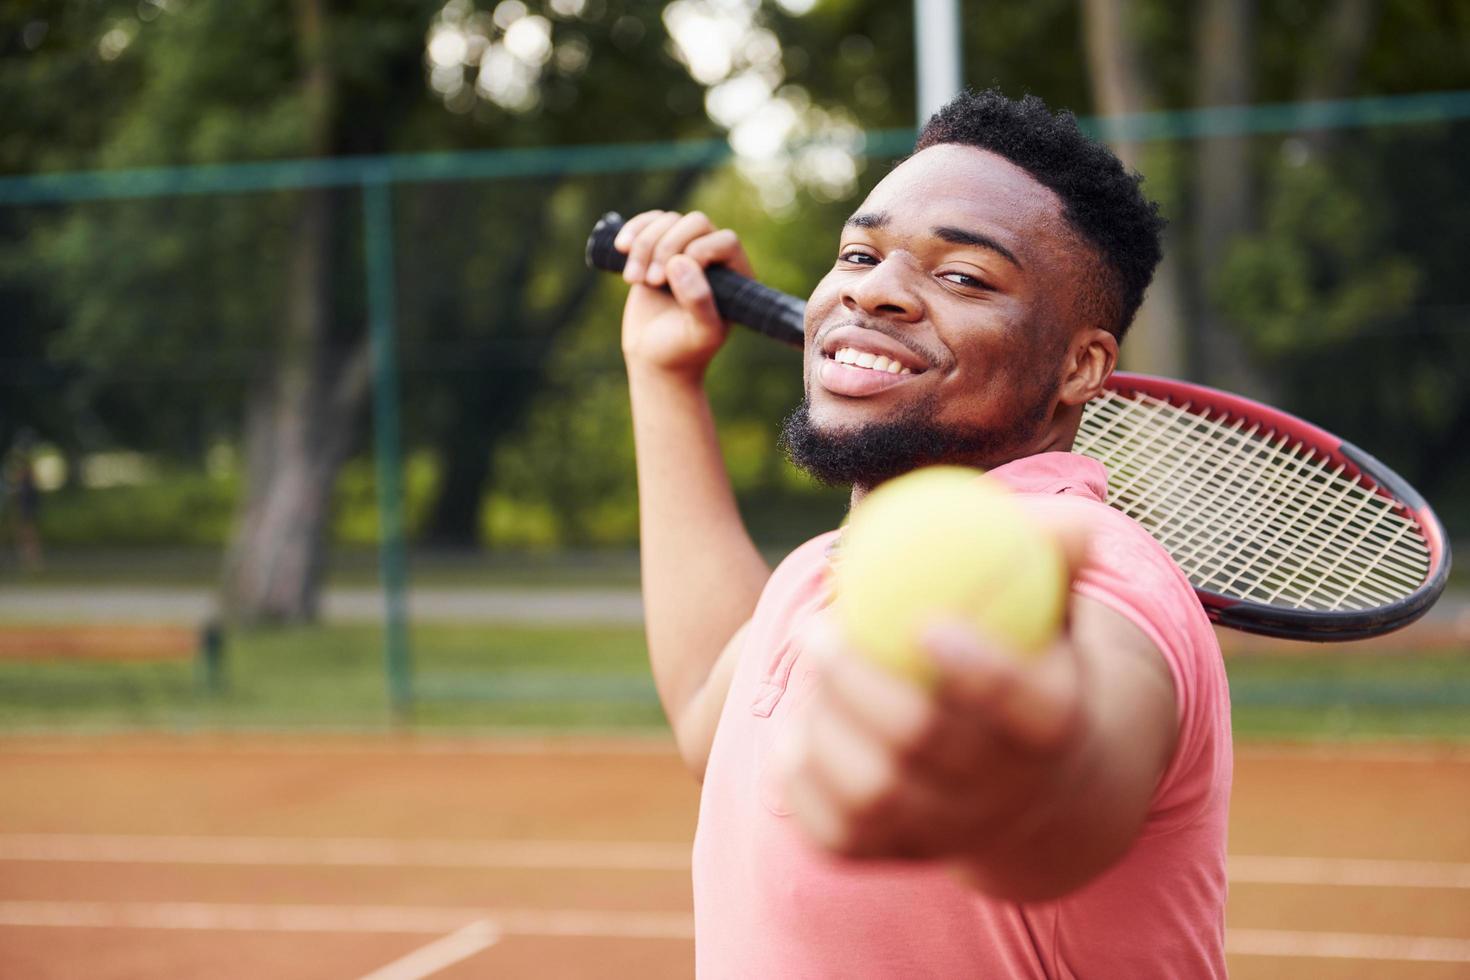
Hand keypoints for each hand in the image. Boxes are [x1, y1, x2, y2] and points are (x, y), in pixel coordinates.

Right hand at [616, 210, 754, 378]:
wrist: (654, 356)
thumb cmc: (683, 350)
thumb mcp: (699, 334)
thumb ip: (699, 301)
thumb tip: (681, 261)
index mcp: (736, 275)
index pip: (725, 241)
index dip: (699, 251)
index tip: (675, 279)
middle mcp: (714, 257)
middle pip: (695, 223)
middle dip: (667, 247)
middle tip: (652, 282)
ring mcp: (686, 250)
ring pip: (668, 220)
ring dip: (645, 245)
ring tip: (633, 279)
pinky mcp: (659, 249)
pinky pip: (649, 222)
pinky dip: (634, 230)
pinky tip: (621, 248)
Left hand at [777, 518, 1100, 878]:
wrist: (1031, 788)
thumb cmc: (1031, 667)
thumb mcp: (1053, 614)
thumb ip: (1052, 559)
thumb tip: (1071, 523)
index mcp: (1048, 726)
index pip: (1014, 702)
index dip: (972, 670)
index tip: (922, 622)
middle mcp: (1000, 792)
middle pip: (921, 742)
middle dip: (857, 681)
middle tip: (815, 627)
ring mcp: (944, 832)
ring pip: (871, 792)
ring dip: (823, 725)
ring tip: (807, 668)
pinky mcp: (892, 856)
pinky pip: (835, 834)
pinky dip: (802, 784)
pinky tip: (796, 732)